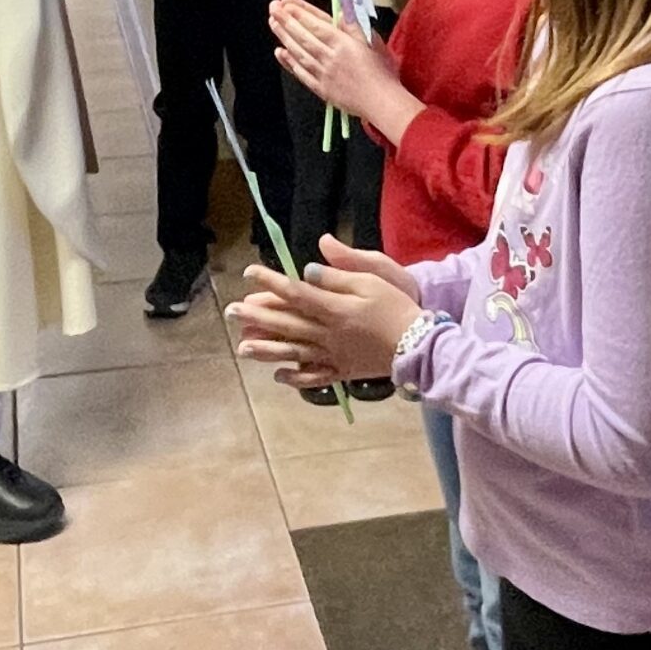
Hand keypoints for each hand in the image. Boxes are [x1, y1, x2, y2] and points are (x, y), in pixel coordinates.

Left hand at [226, 235, 421, 384]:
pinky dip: (294, 378)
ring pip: (293, 352)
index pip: (296, 293)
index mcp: (335, 308)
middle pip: (286, 323)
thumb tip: (307, 272)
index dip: (270, 283)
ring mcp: (333, 356)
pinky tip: (278, 375)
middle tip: (230, 311)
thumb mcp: (372, 281)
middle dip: (256, 316)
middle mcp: (328, 334)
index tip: (249, 273)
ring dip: (265, 350)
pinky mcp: (342, 371)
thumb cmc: (398, 307)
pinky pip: (313, 377)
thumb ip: (338, 277)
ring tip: (242, 347)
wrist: (420, 346)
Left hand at [272, 0, 406, 125]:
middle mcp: (329, 56)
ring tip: (273, 23)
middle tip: (273, 7)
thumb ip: (355, 25)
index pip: (316, 23)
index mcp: (343, 43)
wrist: (382, 102)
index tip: (287, 1)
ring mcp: (323, 73)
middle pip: (303, 36)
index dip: (300, 11)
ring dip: (284, 36)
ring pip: (299, 52)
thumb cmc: (382, 72)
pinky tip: (280, 52)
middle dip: (286, 20)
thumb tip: (342, 10)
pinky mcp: (321, 88)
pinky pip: (301, 73)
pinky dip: (289, 62)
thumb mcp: (373, 41)